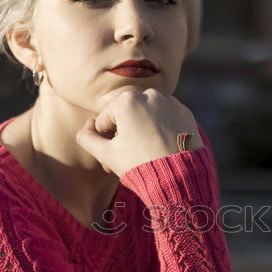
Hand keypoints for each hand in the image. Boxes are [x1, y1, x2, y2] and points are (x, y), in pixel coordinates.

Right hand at [75, 87, 203, 176]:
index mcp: (127, 100)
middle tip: (127, 159)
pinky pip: (164, 118)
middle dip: (123, 135)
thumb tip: (86, 128)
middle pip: (126, 116)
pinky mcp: (185, 112)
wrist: (180, 177)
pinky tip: (161, 147)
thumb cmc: (140, 165)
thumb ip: (87, 138)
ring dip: (141, 131)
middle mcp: (150, 94)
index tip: (113, 159)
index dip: (105, 141)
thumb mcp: (106, 154)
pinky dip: (160, 130)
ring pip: (146, 116)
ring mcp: (170, 102)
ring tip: (145, 154)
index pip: (105, 120)